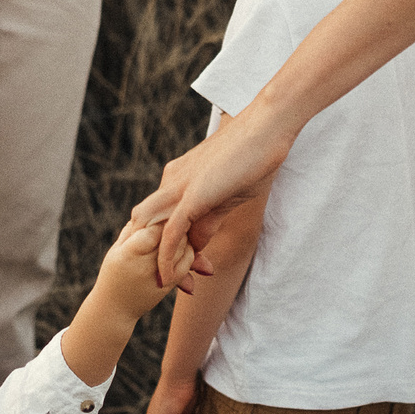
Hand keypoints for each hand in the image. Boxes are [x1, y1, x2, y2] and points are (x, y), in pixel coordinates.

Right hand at [90, 220, 181, 327]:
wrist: (115, 309)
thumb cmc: (113, 274)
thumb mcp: (116, 250)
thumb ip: (132, 231)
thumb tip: (150, 210)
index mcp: (129, 253)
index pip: (154, 230)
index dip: (162, 218)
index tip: (167, 210)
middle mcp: (145, 265)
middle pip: (171, 238)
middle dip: (178, 225)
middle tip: (182, 214)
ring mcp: (159, 276)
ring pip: (182, 251)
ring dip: (185, 238)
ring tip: (183, 229)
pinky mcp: (168, 285)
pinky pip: (186, 266)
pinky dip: (189, 254)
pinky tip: (184, 247)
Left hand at [127, 105, 292, 289]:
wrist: (267, 127)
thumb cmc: (254, 155)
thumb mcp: (227, 193)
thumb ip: (209, 217)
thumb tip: (198, 243)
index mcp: (177, 177)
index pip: (160, 217)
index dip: (162, 243)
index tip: (173, 266)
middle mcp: (170, 181)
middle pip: (148, 225)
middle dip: (151, 254)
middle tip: (165, 281)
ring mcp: (179, 186)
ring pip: (153, 231)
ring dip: (158, 260)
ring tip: (166, 286)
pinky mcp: (192, 195)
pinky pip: (171, 231)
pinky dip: (167, 255)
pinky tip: (170, 275)